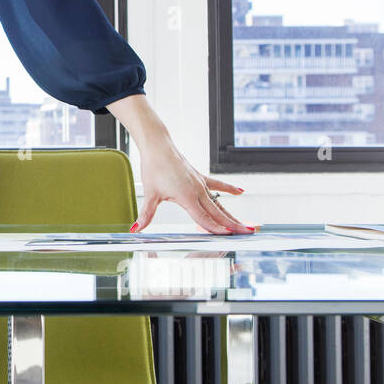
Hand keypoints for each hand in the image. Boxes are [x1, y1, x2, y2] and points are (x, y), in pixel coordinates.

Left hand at [131, 143, 256, 234]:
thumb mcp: (150, 194)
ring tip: (245, 224)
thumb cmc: (153, 167)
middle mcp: (197, 191)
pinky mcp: (199, 177)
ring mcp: (200, 183)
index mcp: (187, 197)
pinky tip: (240, 192)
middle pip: (217, 212)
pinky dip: (228, 189)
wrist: (157, 146)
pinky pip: (217, 185)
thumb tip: (136, 229)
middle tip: (247, 233)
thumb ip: (146, 214)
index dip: (216, 229)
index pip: (203, 218)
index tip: (228, 237)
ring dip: (232, 214)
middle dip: (232, 225)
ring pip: (219, 202)